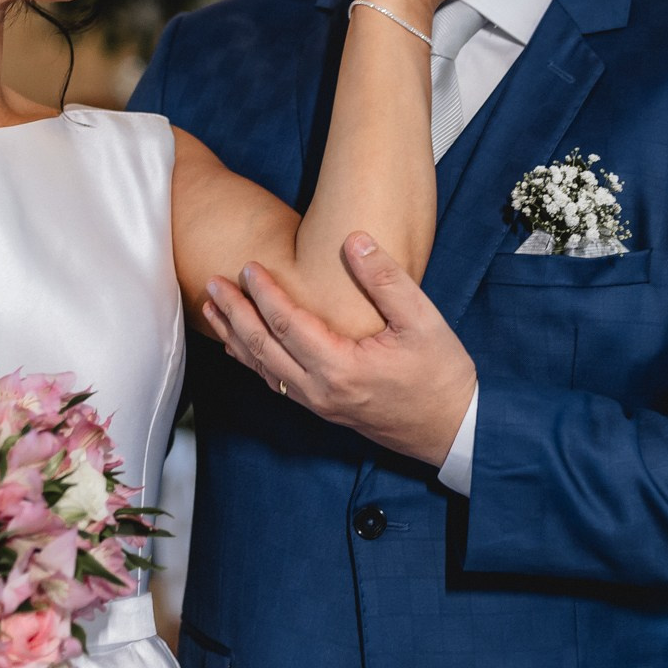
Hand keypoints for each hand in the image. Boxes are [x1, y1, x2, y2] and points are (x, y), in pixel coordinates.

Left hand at [203, 232, 477, 466]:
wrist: (454, 428)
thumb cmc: (441, 374)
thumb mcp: (422, 320)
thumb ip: (386, 279)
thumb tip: (354, 239)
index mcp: (341, 367)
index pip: (288, 325)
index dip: (265, 293)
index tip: (249, 265)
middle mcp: (321, 390)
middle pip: (263, 349)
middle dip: (235, 314)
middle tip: (213, 283)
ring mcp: (319, 404)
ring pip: (263, 370)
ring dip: (235, 337)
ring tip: (213, 310)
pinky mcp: (324, 409)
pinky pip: (276, 383)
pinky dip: (252, 361)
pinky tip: (242, 346)